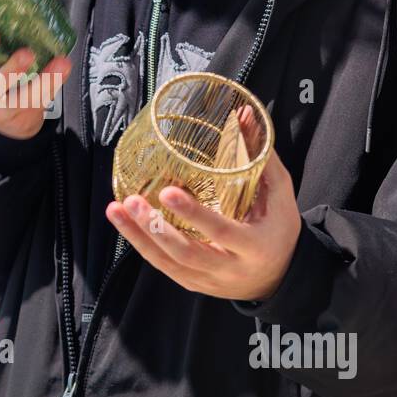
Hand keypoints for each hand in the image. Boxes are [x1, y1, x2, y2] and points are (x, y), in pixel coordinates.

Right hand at [0, 0, 72, 140]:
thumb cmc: (9, 66)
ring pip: (20, 100)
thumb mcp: (10, 44)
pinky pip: (36, 100)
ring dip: (39, 80)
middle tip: (26, 51)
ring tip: (55, 59)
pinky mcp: (22, 113)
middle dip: (7, 68)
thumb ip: (25, 15)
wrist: (17, 113)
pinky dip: (53, 80)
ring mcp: (2, 106)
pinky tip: (64, 64)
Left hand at [105, 110, 301, 301]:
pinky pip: (163, 266)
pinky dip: (142, 245)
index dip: (194, 214)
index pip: (221, 232)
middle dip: (155, 228)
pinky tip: (125, 224)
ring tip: (116, 210)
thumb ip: (260, 155)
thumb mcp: (280, 193)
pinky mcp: (193, 284)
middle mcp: (230, 269)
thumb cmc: (278, 228)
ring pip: (168, 263)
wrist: (278, 278)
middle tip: (131, 201)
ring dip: (138, 237)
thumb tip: (245, 113)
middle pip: (186, 253)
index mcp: (255, 246)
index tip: (168, 191)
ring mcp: (209, 280)